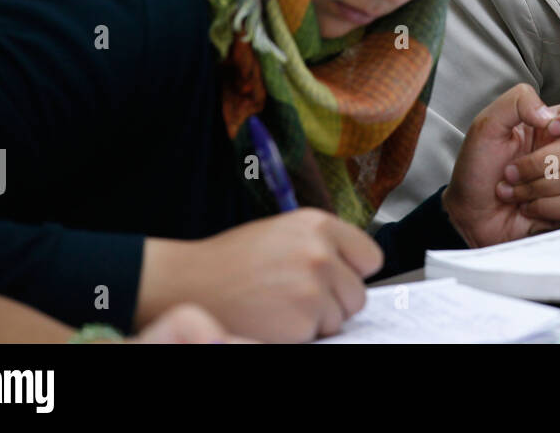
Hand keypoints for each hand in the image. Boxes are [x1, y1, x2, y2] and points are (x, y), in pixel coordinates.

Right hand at [136, 208, 382, 342]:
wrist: (190, 284)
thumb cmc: (233, 262)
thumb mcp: (282, 234)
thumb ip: (320, 245)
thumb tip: (353, 268)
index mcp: (318, 225)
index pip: (370, 257)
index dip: (353, 272)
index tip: (336, 279)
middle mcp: (320, 252)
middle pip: (357, 294)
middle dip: (334, 302)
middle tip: (297, 299)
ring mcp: (313, 287)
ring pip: (341, 318)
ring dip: (317, 320)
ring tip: (280, 307)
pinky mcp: (303, 320)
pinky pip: (319, 335)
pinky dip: (300, 335)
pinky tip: (273, 321)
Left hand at [442, 83, 559, 246]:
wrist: (467, 214)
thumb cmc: (476, 171)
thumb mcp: (486, 125)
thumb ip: (518, 101)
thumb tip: (550, 115)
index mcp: (548, 127)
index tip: (551, 128)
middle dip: (537, 163)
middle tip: (511, 170)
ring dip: (533, 187)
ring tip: (513, 190)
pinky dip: (542, 207)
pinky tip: (526, 207)